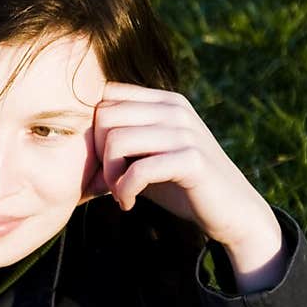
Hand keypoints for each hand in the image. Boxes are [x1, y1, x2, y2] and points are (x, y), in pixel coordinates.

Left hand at [81, 82, 286, 288]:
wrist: (233, 212)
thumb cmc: (183, 187)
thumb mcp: (147, 161)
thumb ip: (117, 151)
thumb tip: (73, 160)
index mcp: (164, 101)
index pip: (106, 95)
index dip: (94, 130)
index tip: (103, 163)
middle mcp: (174, 109)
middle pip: (104, 116)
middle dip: (97, 154)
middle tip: (108, 183)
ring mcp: (185, 132)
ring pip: (117, 140)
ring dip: (109, 176)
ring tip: (119, 194)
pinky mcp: (192, 160)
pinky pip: (139, 169)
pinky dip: (125, 191)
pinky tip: (129, 204)